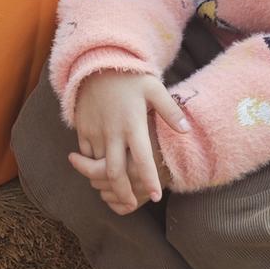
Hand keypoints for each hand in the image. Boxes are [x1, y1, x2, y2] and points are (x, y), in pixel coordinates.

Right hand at [69, 72, 185, 213]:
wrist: (97, 64)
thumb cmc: (131, 78)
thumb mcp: (155, 89)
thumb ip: (171, 112)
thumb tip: (186, 131)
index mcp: (133, 125)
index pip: (142, 160)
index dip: (149, 181)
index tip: (156, 197)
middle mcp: (113, 132)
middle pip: (114, 173)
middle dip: (123, 193)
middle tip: (131, 205)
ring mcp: (95, 132)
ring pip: (98, 167)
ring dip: (105, 182)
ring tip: (116, 192)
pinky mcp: (83, 129)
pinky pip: (87, 154)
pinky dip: (93, 166)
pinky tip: (101, 171)